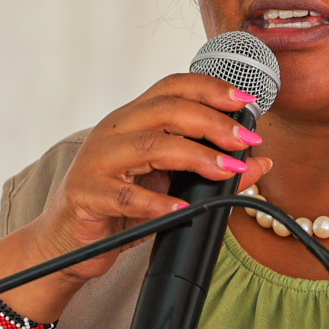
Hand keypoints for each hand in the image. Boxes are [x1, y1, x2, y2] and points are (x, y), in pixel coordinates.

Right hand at [19, 71, 274, 284]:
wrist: (68, 241)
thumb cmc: (119, 207)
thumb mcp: (172, 186)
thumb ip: (213, 171)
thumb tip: (261, 163)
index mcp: (133, 119)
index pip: (173, 88)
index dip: (211, 88)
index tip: (246, 100)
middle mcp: (114, 132)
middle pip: (166, 110)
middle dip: (213, 122)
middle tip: (245, 140)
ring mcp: (97, 161)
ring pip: (150, 146)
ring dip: (195, 156)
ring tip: (226, 171)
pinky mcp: (87, 194)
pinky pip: (125, 196)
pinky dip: (157, 203)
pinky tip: (182, 210)